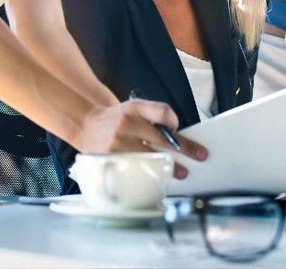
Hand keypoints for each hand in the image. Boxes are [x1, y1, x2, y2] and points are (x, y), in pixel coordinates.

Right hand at [74, 99, 207, 178]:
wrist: (86, 125)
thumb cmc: (117, 120)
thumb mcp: (133, 109)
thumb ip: (153, 118)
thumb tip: (178, 138)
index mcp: (134, 108)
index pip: (162, 111)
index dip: (173, 121)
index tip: (177, 129)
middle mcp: (126, 123)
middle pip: (162, 138)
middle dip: (184, 148)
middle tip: (199, 156)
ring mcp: (118, 143)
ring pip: (151, 157)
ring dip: (170, 166)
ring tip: (182, 173)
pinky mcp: (111, 159)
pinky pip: (136, 169)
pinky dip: (149, 174)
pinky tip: (157, 178)